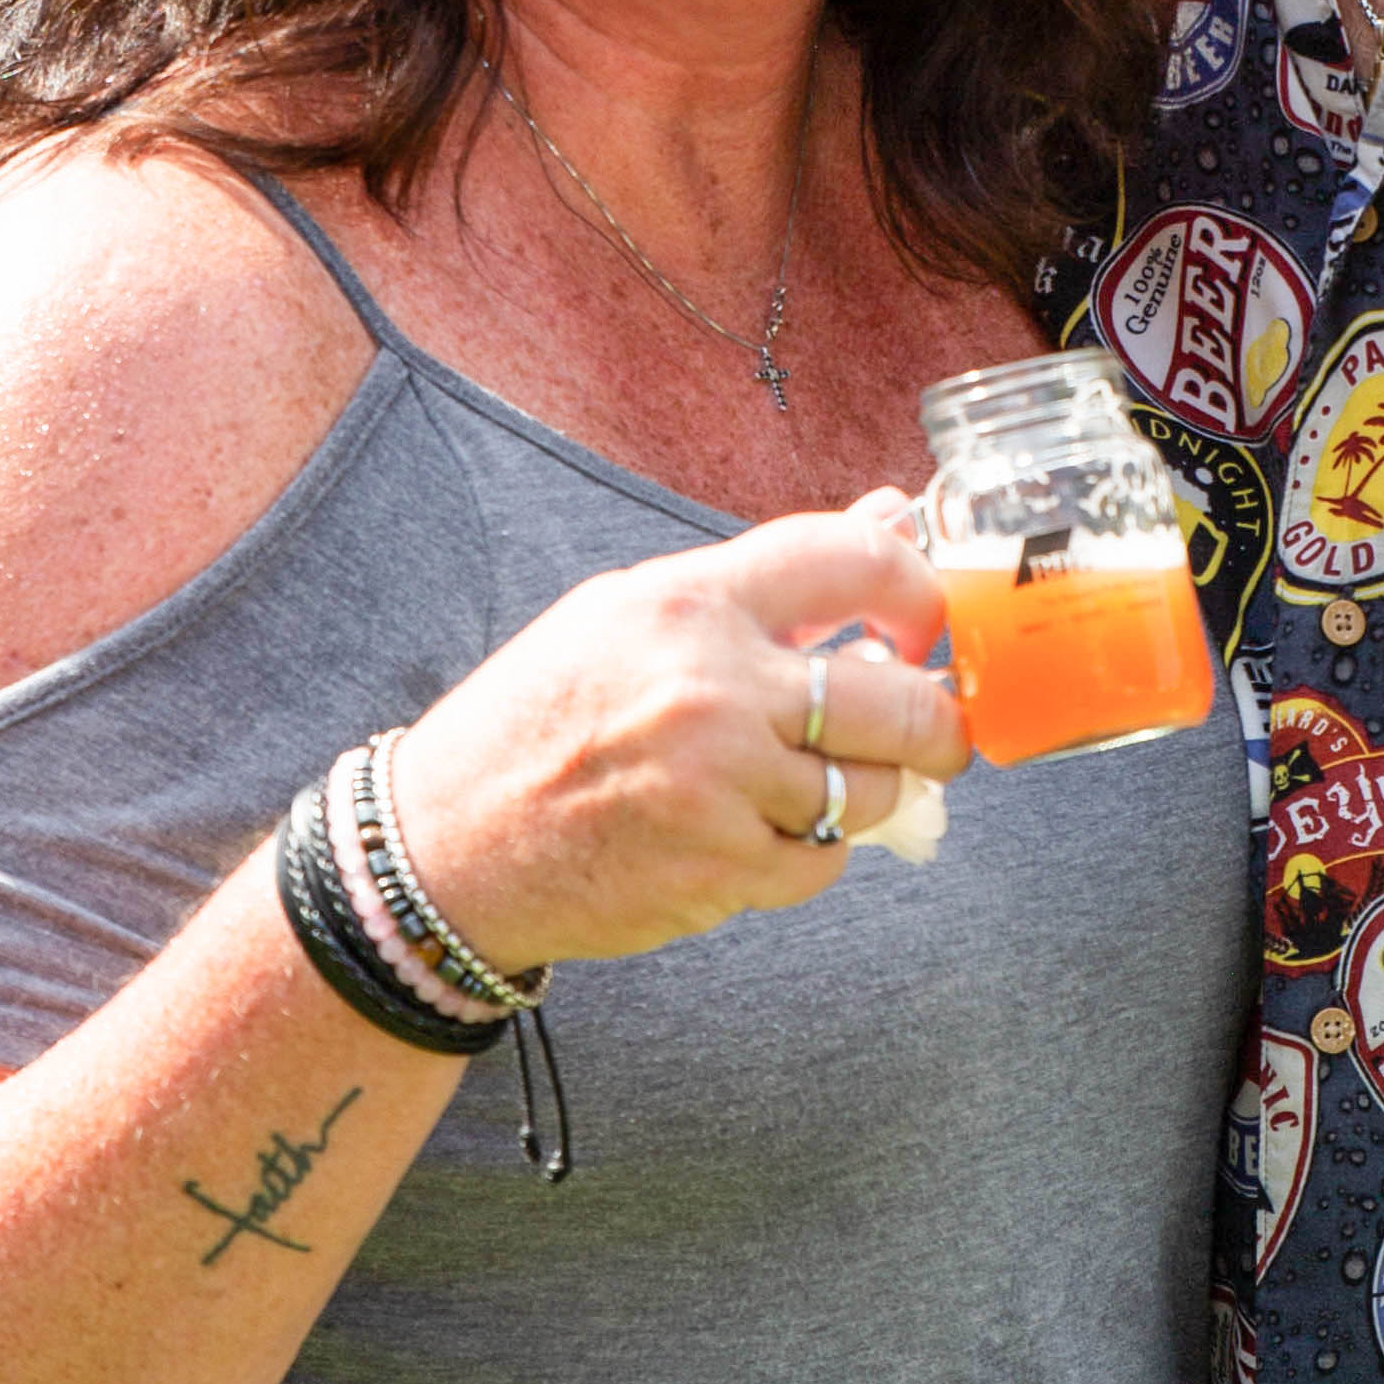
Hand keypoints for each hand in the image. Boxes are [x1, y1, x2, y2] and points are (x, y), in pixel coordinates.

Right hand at [385, 503, 970, 975]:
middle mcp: (711, 687)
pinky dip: (810, 852)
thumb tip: (892, 515)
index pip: (854, 558)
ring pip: (872, 790)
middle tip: (934, 731)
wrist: (448, 845)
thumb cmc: (539, 721)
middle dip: (935, 721)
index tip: (924, 623)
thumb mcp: (630, 616)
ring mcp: (719, 784)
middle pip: (896, 699)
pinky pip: (825, 861)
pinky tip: (758, 832)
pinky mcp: (721, 869)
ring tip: (812, 783)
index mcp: (688, 603)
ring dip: (865, 792)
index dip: (918, 588)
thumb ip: (766, 581)